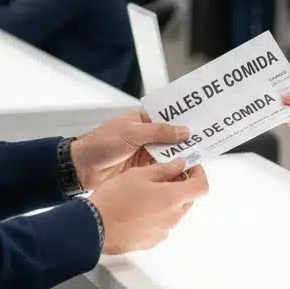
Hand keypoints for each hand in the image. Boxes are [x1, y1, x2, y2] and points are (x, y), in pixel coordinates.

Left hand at [71, 110, 192, 191]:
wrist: (81, 168)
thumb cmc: (102, 144)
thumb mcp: (131, 133)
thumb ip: (158, 132)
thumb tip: (184, 131)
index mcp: (143, 119)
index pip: (168, 115)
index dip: (185, 118)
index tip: (203, 119)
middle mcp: (147, 135)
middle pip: (172, 136)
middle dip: (188, 139)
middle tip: (208, 141)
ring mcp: (146, 152)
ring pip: (170, 153)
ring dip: (182, 156)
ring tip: (201, 157)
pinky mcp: (144, 169)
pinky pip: (163, 168)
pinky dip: (173, 170)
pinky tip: (186, 172)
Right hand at [89, 161, 208, 255]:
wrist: (94, 227)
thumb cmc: (115, 198)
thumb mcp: (139, 174)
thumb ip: (164, 169)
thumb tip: (179, 165)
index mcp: (172, 198)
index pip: (201, 186)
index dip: (199, 173)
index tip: (190, 166)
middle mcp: (172, 217)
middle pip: (188, 199)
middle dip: (182, 185)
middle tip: (166, 174)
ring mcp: (162, 231)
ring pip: (174, 212)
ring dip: (168, 200)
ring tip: (147, 191)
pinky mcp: (151, 241)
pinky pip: (162, 224)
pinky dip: (157, 214)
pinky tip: (139, 208)